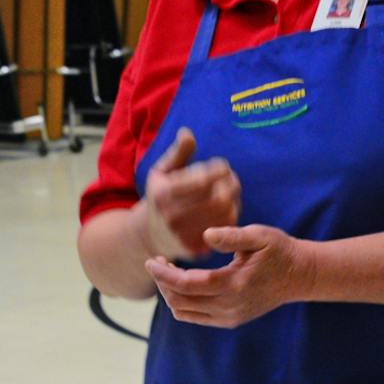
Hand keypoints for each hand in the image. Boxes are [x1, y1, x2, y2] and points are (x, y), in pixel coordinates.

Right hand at [139, 128, 239, 260]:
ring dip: (234, 200)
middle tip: (232, 178)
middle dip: (230, 184)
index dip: (219, 170)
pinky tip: (227, 208)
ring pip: (224, 214)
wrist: (149, 234)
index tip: (223, 166)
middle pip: (218, 198)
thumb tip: (187, 133)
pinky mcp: (195, 249)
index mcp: (163, 195)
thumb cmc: (160, 196)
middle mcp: (172, 217)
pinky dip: (230, 217)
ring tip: (231, 191)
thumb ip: (177, 153)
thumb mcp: (161, 171)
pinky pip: (223, 230)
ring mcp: (183, 236)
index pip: (202, 180)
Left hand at [147, 224, 315, 327]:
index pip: (186, 284)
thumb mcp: (260, 235)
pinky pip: (194, 317)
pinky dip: (181, 303)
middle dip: (162, 282)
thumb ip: (232, 235)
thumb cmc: (278, 250)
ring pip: (183, 312)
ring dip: (170, 293)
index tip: (152, 259)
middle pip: (180, 300)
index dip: (163, 274)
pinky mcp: (230, 321)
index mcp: (234, 283)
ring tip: (169, 271)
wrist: (299, 276)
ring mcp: (229, 316)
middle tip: (159, 261)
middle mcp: (230, 306)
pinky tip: (183, 283)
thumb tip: (206, 235)